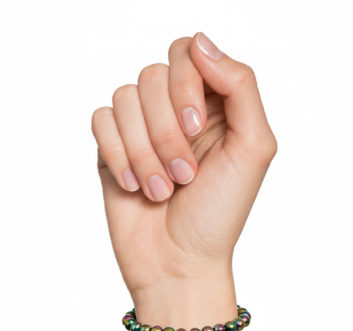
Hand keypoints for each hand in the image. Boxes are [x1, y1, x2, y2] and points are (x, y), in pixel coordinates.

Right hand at [91, 32, 276, 305]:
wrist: (179, 264)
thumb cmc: (218, 215)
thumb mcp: (253, 149)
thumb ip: (241, 87)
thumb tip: (202, 43)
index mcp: (213, 107)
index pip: (188, 53)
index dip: (186, 83)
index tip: (195, 129)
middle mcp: (176, 112)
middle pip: (153, 75)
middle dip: (167, 131)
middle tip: (185, 175)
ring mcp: (141, 129)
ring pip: (124, 99)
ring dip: (144, 151)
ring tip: (161, 190)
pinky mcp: (112, 149)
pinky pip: (100, 120)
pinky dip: (118, 154)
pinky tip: (133, 186)